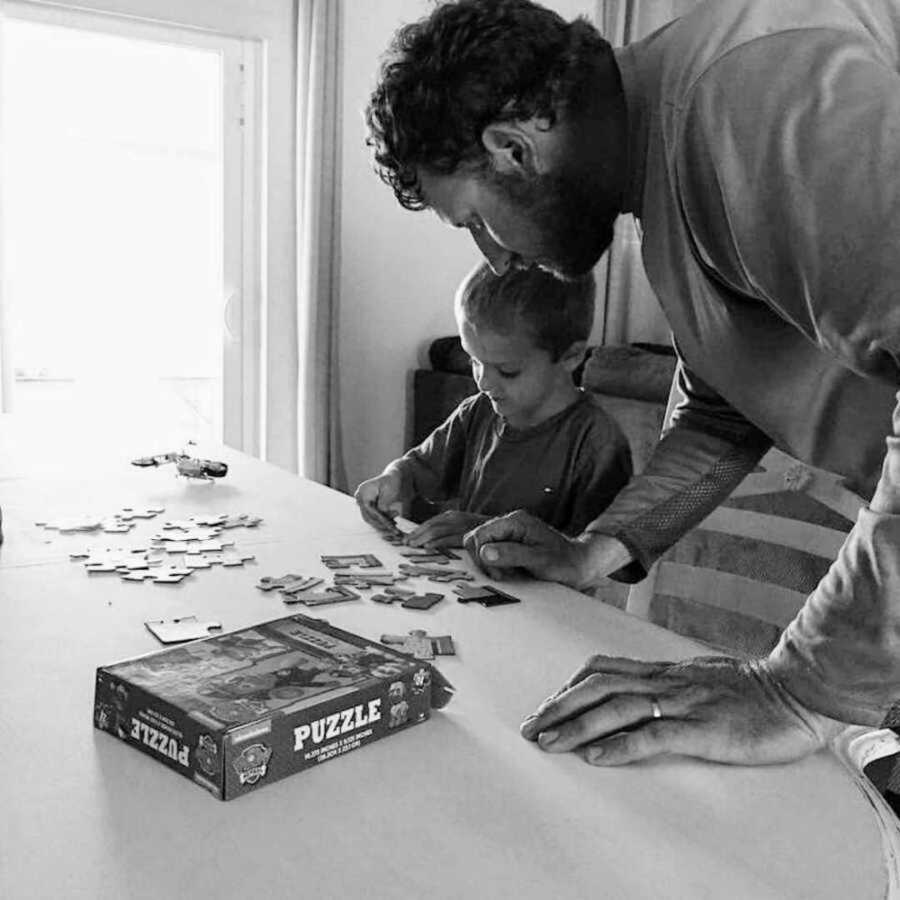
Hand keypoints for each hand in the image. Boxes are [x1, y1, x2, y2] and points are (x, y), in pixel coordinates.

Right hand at [354, 470, 402, 530]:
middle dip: (381, 523)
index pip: (369, 509)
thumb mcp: (390, 492)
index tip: (390, 526)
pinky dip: (380, 521)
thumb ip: (384, 504)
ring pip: (369, 518)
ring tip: (394, 524)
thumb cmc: (392, 482)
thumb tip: (380, 516)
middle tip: (394, 528)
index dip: (380, 518)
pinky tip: (390, 522)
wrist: (391, 478)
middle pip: (368, 515)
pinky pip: (371, 517)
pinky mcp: (364, 506)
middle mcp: (359, 496)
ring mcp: (360, 502)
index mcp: (364, 490)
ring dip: (381, 523)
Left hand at [405, 510, 488, 547]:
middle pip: (431, 526)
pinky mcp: (468, 535)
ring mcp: (462, 526)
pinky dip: (438, 542)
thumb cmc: (479, 531)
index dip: (417, 530)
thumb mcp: (461, 526)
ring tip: (412, 545)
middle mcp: (456, 518)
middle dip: (417, 534)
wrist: (501, 529)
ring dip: (423, 538)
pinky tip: (428, 547)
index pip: (430, 523)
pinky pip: (450, 539)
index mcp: (452, 516)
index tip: (406, 538)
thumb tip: (428, 539)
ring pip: (438, 531)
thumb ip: (447, 530)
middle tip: (405, 543)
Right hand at [463, 510, 628, 587]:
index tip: (497, 574)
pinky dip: (494, 564)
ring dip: (488, 563)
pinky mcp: (510, 542)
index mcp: (516, 521)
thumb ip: (511, 554)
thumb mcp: (539, 560)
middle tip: (500, 575)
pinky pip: (491, 551)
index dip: (482, 556)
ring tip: (507, 574)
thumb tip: (485, 552)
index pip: (481, 534)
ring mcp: (510, 532)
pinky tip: (509, 572)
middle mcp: (510, 523)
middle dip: (483, 560)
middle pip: (476, 537)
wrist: (580, 564)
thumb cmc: (564, 562)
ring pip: (481, 545)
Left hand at [520, 654, 844, 765]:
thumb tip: (633, 689)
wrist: (794, 690)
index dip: (568, 686)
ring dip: (577, 725)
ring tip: (549, 742)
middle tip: (530, 728)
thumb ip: (665, 682)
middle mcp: (664, 682)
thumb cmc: (748, 688)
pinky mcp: (702, 728)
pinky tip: (597, 756)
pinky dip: (620, 745)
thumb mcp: (697, 677)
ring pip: (616, 707)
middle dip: (558, 706)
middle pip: (597, 685)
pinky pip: (653, 734)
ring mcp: (681, 703)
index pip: (601, 669)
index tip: (544, 706)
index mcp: (662, 671)